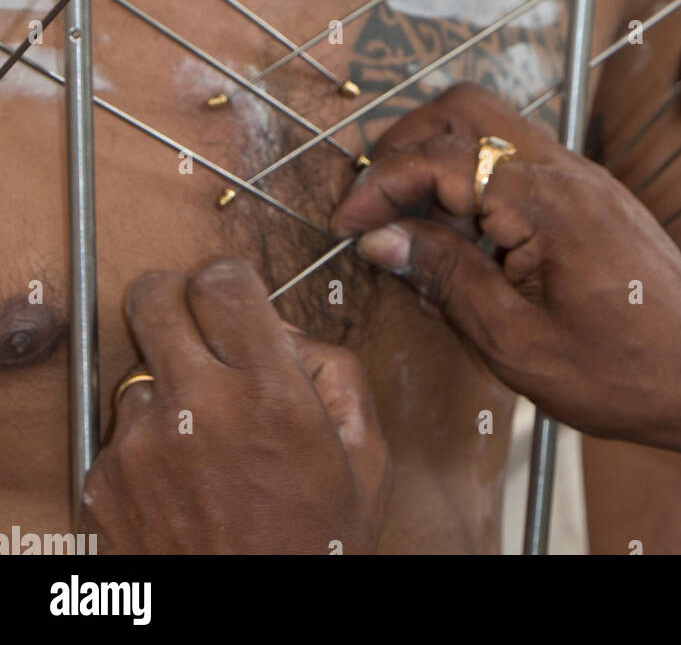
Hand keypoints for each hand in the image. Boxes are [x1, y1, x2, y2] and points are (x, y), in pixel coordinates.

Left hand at [80, 258, 389, 554]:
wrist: (253, 630)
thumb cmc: (317, 550)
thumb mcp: (366, 456)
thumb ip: (337, 372)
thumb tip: (284, 331)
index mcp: (270, 394)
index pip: (224, 281)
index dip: (230, 280)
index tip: (235, 296)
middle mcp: (199, 409)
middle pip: (155, 296)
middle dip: (177, 299)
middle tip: (197, 326)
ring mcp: (142, 446)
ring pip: (140, 369)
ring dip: (168, 386)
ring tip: (203, 438)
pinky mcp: (105, 482)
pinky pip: (121, 430)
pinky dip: (148, 442)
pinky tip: (183, 479)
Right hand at [332, 84, 680, 448]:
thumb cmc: (623, 374)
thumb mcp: (516, 344)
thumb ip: (446, 278)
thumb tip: (382, 239)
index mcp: (546, 201)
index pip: (439, 157)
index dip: (379, 185)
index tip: (346, 225)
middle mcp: (565, 170)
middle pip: (465, 107)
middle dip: (405, 142)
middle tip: (375, 202)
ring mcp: (582, 176)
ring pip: (492, 125)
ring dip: (441, 156)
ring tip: (414, 223)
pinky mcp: (591, 194)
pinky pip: (519, 157)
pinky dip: (476, 176)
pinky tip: (463, 235)